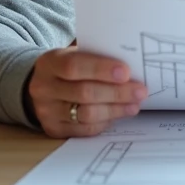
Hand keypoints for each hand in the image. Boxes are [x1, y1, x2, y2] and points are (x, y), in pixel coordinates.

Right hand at [27, 46, 146, 137]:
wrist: (44, 86)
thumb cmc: (69, 67)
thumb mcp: (75, 54)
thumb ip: (97, 55)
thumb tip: (131, 61)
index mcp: (50, 63)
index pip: (74, 66)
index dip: (101, 69)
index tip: (126, 72)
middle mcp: (43, 88)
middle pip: (84, 93)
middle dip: (116, 92)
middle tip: (140, 91)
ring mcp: (47, 112)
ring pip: (86, 114)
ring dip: (116, 109)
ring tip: (135, 104)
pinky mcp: (55, 130)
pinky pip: (85, 129)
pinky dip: (106, 121)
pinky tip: (120, 113)